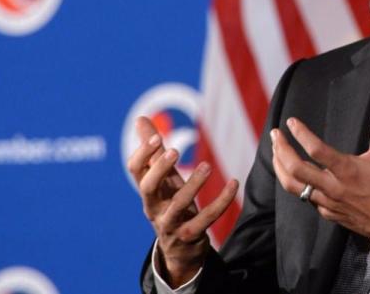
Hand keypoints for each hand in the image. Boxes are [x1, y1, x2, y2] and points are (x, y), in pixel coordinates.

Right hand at [126, 116, 238, 286]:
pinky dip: (221, 201)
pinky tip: (234, 183)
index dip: (143, 153)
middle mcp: (154, 208)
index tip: (157, 136)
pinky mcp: (190, 235)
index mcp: (147, 191)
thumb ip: (154, 151)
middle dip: (159, 169)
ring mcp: (171, 224)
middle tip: (175, 150)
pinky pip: (206, 218)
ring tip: (207, 166)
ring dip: (193, 185)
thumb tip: (140, 119)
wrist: (180, 250)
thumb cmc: (170, 204)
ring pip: (178, 205)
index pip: (135, 171)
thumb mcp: (163, 179)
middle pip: (147, 188)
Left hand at [271, 99, 369, 248]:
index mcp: (347, 170)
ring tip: (276, 152)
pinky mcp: (326, 212)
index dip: (301, 134)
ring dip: (280, 167)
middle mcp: (333, 187)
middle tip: (276, 135)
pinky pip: (305, 198)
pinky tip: (292, 174)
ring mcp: (327, 202)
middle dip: (281, 149)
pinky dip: (295, 183)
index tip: (292, 123)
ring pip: (293, 186)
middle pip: (296, 169)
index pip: (316, 150)